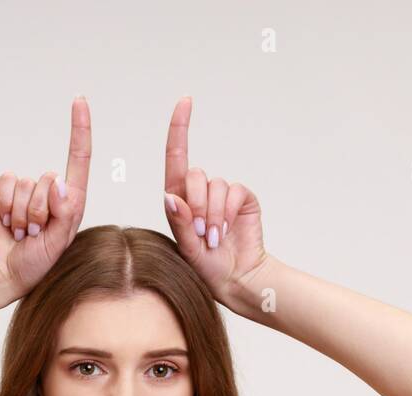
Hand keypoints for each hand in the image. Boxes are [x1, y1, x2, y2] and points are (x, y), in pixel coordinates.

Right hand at [0, 96, 91, 300]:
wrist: (2, 272)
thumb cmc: (36, 263)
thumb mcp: (58, 244)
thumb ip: (64, 213)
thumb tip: (59, 183)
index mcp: (71, 202)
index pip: (79, 160)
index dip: (80, 130)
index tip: (79, 101)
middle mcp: (50, 192)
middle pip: (49, 179)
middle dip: (38, 210)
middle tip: (34, 233)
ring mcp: (27, 190)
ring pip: (26, 184)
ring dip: (20, 213)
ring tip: (21, 232)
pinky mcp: (5, 190)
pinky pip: (7, 181)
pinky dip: (4, 203)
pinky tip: (6, 222)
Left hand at [162, 96, 271, 307]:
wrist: (237, 278)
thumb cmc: (206, 268)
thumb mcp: (186, 248)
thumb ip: (179, 222)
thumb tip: (170, 196)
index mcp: (179, 199)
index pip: (176, 157)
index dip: (180, 128)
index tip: (185, 101)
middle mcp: (199, 192)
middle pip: (194, 175)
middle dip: (196, 205)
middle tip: (202, 234)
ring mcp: (222, 193)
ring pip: (214, 185)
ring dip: (213, 215)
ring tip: (214, 239)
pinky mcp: (241, 197)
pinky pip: (233, 190)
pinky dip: (228, 212)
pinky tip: (227, 231)